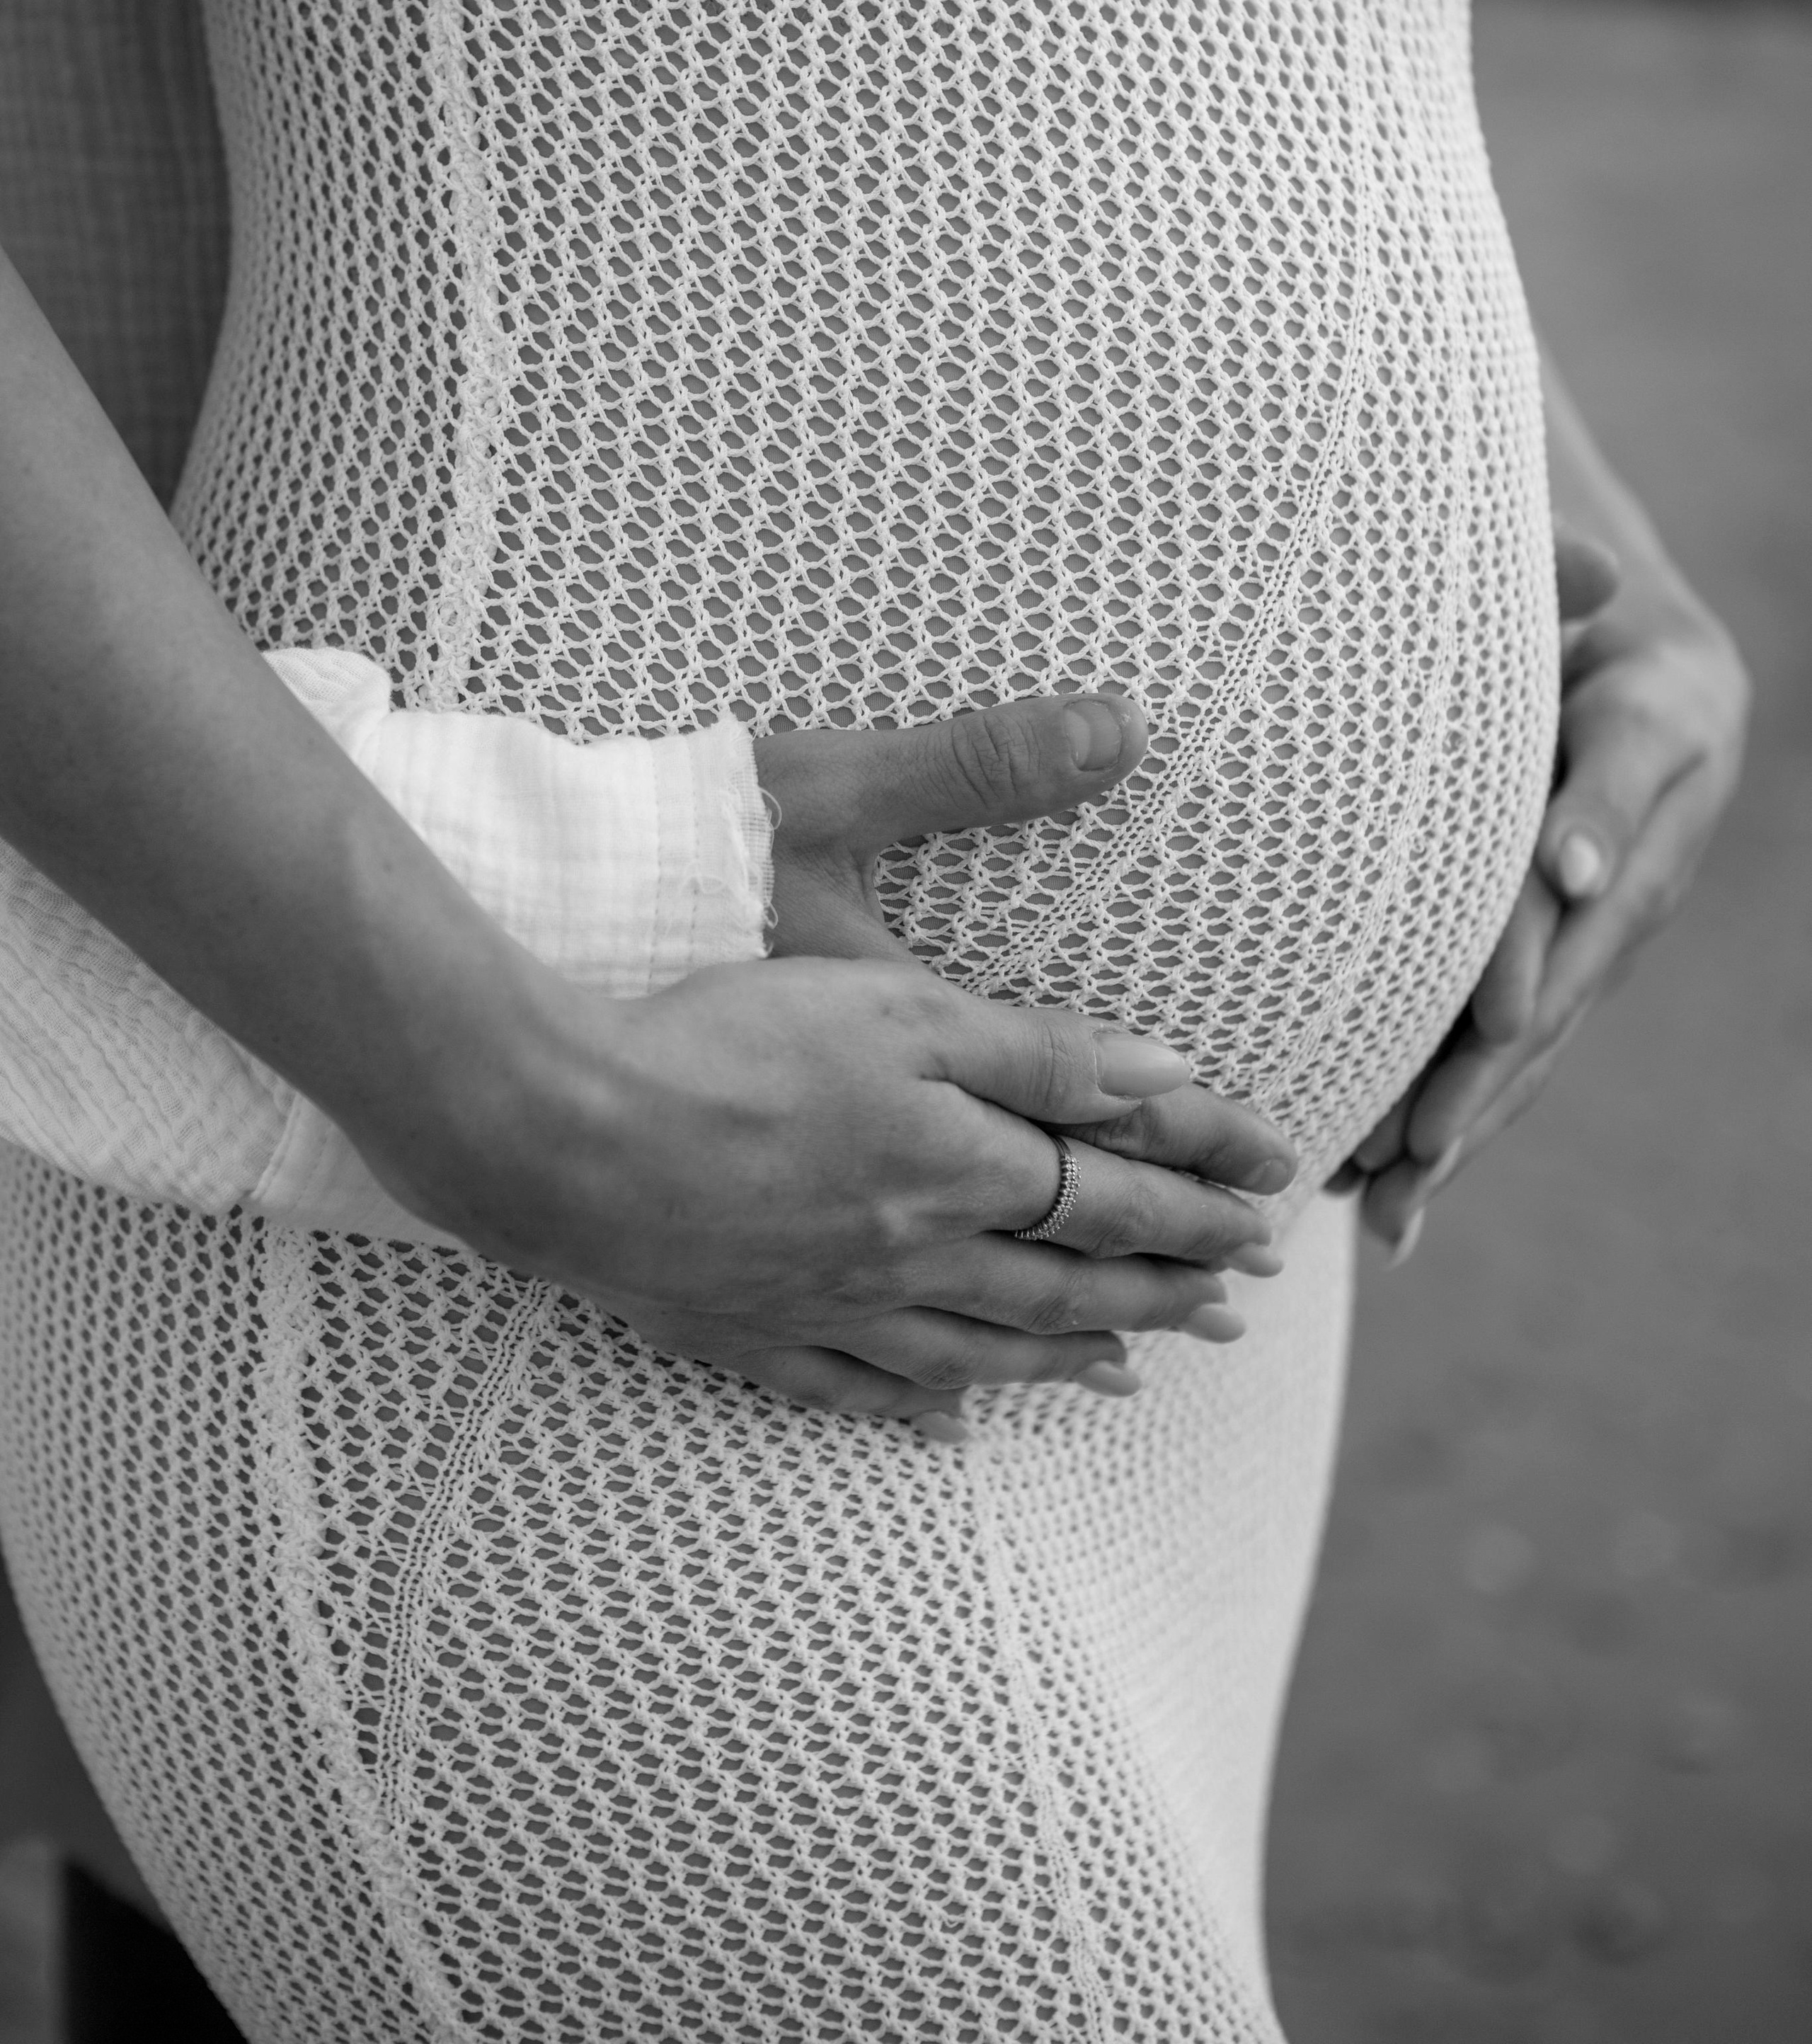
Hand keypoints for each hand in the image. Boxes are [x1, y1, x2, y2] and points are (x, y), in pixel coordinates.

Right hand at [369, 691, 1294, 1431]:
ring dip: (1074, 1356)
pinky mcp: (752, 1334)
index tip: (1276, 1204)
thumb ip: (1038, 1051)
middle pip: (1069, 1283)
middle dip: (1167, 1287)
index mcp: (959, 1170)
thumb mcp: (900, 1010)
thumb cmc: (727, 1042)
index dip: (1203, 1198)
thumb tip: (1171, 1078)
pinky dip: (925, 1410)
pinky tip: (955, 1423)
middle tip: (1240, 1304)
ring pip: (984, 1348)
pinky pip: (861, 1392)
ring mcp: (833, 1310)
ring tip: (1138, 1371)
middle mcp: (916, 1259)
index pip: (1116, 1194)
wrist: (563, 1136)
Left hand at [1353, 523, 1747, 1253]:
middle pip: (1513, 1057)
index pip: (1535, 993)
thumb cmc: (1647, 688)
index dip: (1478, 1063)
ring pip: (1497, 1064)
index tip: (1426, 1129)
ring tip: (1374, 1220)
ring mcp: (1560, 956)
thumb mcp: (1642, 723)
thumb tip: (1577, 873)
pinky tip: (1380, 1169)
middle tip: (1382, 1206)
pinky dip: (1439, 1104)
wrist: (1665, 683)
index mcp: (1615, 895)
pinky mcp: (1527, 952)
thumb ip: (1607, 792)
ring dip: (1438, 1142)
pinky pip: (1484, 1038)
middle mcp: (1586, 943)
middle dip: (1447, 1132)